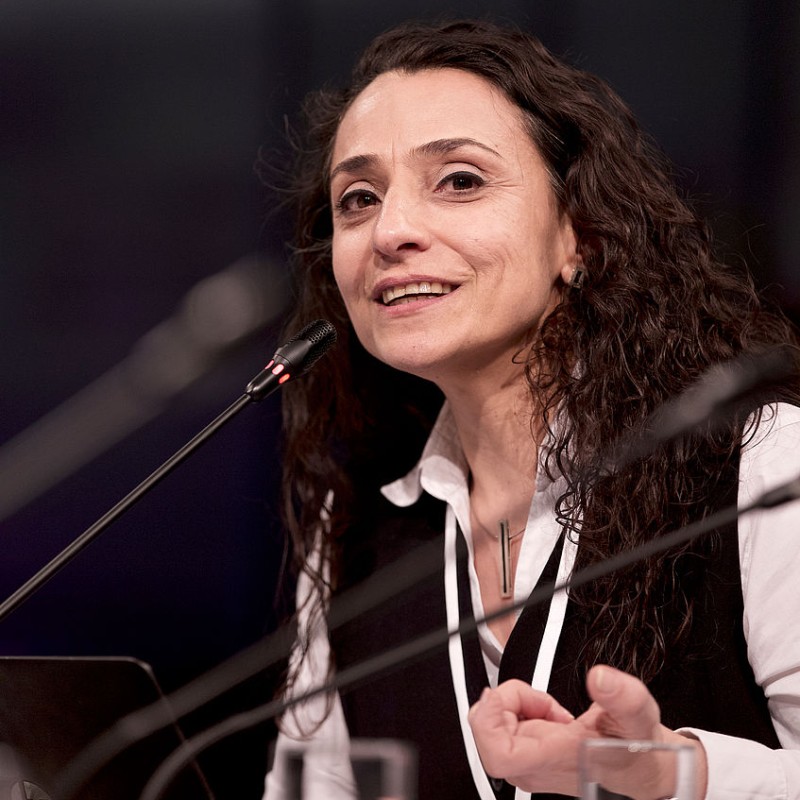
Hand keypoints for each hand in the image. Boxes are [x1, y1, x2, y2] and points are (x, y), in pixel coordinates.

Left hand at [468, 666, 707, 799]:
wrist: (639, 769)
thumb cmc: (636, 750)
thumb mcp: (639, 716)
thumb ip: (624, 696)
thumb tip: (600, 678)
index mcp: (556, 758)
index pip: (499, 755)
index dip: (488, 722)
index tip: (498, 696)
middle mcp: (535, 767)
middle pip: (487, 736)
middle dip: (505, 703)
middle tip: (536, 699)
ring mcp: (529, 764)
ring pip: (492, 729)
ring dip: (513, 705)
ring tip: (546, 706)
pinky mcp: (527, 756)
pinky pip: (503, 729)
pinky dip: (517, 710)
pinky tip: (545, 712)